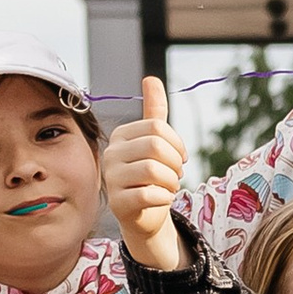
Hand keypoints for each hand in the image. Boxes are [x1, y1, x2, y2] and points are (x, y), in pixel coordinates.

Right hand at [106, 76, 188, 271]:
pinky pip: (149, 194)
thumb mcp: (155, 141)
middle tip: (176, 174)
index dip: (177, 143)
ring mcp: (111, 179)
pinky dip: (164, 198)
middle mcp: (111, 154)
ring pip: (153, 170)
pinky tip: (161, 199)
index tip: (181, 158)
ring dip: (172, 181)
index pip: (156, 127)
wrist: (144, 214)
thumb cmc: (152, 176)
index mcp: (121, 136)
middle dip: (175, 162)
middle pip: (155, 146)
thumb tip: (151, 78)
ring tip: (169, 187)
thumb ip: (154, 111)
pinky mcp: (117, 203)